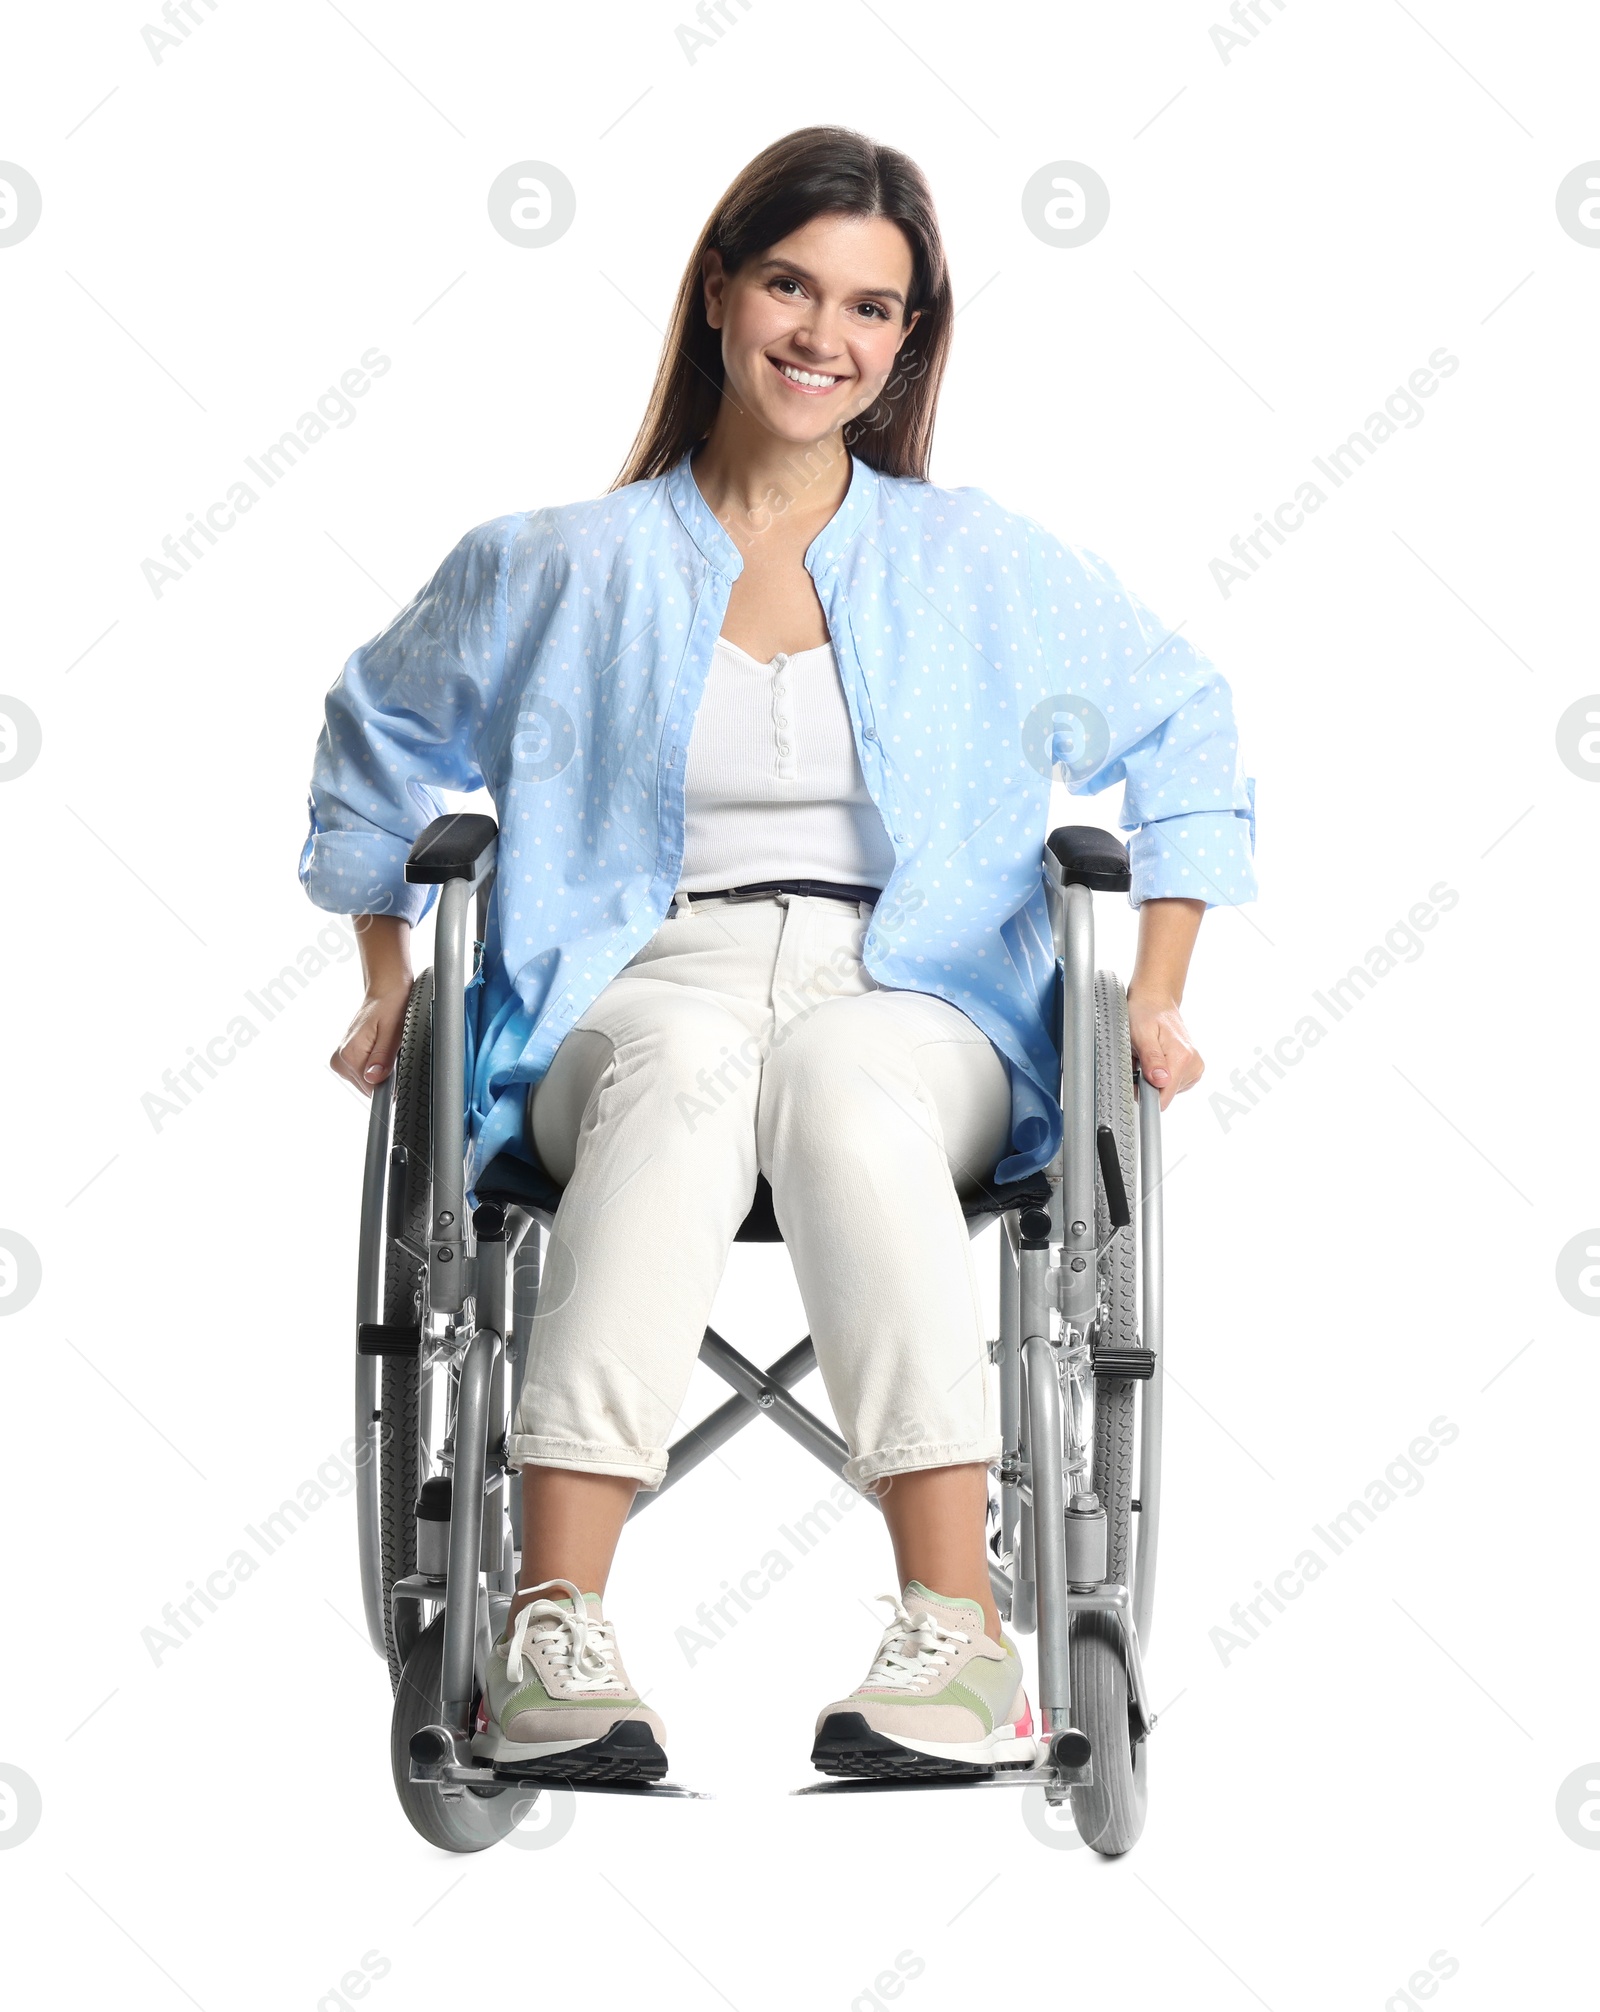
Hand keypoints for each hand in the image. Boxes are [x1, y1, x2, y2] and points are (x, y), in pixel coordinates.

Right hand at [331, 984, 411, 1093]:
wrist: (385, 991)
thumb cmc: (391, 1005)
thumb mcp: (393, 1030)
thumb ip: (382, 1057)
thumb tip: (373, 1079)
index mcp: (349, 1054)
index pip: (371, 1090)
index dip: (389, 1083)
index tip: (397, 1065)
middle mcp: (340, 1059)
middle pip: (369, 1088)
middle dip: (386, 1075)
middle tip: (393, 1050)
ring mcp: (341, 1060)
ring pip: (368, 1083)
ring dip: (382, 1070)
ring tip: (387, 1046)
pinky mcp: (346, 1059)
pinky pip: (366, 1075)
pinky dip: (377, 1066)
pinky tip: (381, 1049)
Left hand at [1126, 990, 1202, 1111]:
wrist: (1156, 1001)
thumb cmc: (1145, 1013)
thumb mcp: (1140, 1033)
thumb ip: (1152, 1058)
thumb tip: (1160, 1081)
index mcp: (1183, 1058)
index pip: (1164, 1098)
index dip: (1144, 1093)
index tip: (1135, 1078)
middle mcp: (1194, 1065)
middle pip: (1163, 1095)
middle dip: (1146, 1082)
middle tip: (1138, 1059)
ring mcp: (1195, 1069)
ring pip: (1166, 1091)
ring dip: (1151, 1078)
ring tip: (1147, 1056)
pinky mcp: (1192, 1071)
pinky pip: (1170, 1085)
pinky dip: (1158, 1075)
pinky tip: (1155, 1059)